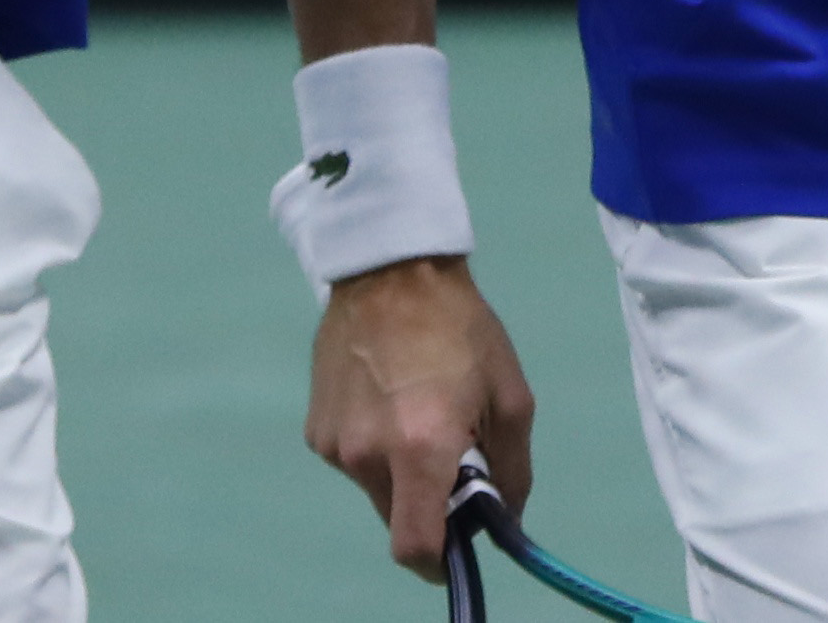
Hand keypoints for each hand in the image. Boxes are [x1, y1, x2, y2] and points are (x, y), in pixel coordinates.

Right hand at [306, 255, 537, 575]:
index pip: (416, 547)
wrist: (388, 266)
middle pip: (398, 517)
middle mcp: (367, 455)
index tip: (458, 545)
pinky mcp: (314, 427)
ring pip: (376, 487)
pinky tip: (385, 395)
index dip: (440, 562)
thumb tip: (503, 517)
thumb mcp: (511, 396)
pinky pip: (353, 459)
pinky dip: (374, 445)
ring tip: (415, 409)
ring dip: (400, 469)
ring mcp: (334, 443)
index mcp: (419, 449)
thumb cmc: (460, 327)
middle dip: (427, 502)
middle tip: (450, 451)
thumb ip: (512, 470)